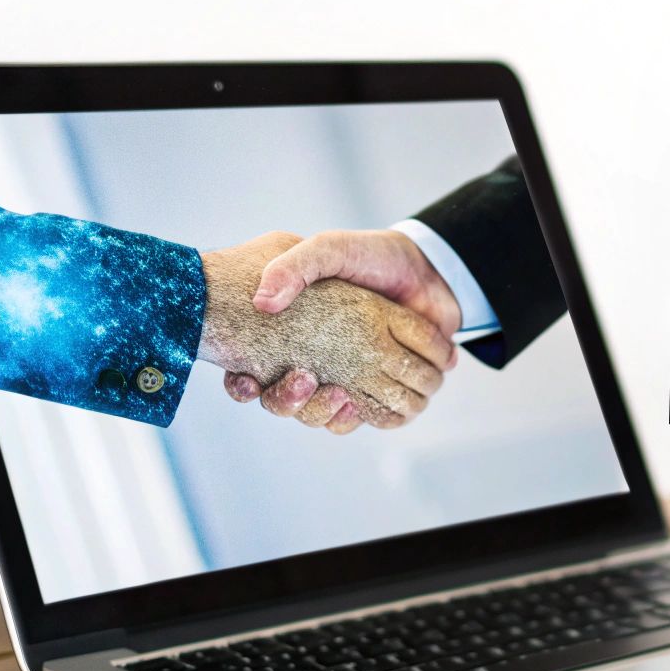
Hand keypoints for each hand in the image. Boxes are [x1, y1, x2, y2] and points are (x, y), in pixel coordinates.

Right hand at [200, 232, 452, 432]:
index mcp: (288, 336)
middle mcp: (311, 365)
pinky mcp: (379, 394)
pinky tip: (364, 401)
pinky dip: (363, 416)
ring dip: (323, 412)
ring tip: (339, 392)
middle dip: (286, 400)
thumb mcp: (330, 250)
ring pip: (319, 418)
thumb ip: (295, 266)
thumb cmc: (371, 257)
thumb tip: (263, 302)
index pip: (248, 372)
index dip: (240, 385)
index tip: (246, 380)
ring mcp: (345, 382)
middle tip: (305, 379)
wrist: (429, 272)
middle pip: (282, 403)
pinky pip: (362, 420)